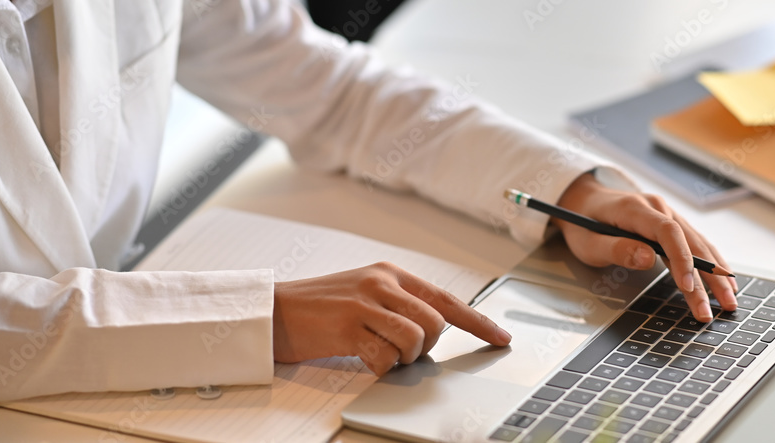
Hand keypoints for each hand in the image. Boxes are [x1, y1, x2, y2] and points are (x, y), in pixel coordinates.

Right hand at [272, 262, 511, 374]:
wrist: (273, 310)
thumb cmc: (320, 307)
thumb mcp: (364, 292)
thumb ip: (399, 304)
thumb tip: (435, 329)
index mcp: (390, 273)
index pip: (446, 298)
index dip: (478, 321)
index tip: (501, 338)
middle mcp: (381, 284)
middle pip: (435, 322)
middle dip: (427, 347)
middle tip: (401, 351)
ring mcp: (364, 304)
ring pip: (416, 339)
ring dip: (403, 357)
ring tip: (379, 352)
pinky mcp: (348, 328)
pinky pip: (385, 358)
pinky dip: (381, 367)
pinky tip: (364, 358)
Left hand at [555, 173, 737, 321]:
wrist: (585, 199)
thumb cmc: (584, 223)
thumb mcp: (588, 241)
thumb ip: (616, 249)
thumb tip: (647, 258)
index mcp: (636, 209)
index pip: (668, 232)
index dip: (681, 259)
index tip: (689, 286)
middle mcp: (658, 208)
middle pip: (690, 242)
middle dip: (708, 276)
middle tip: (721, 305)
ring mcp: (667, 214)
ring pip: (698, 244)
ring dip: (716, 272)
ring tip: (730, 300)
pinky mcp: (672, 223)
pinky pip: (696, 243)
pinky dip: (712, 262)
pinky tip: (725, 280)